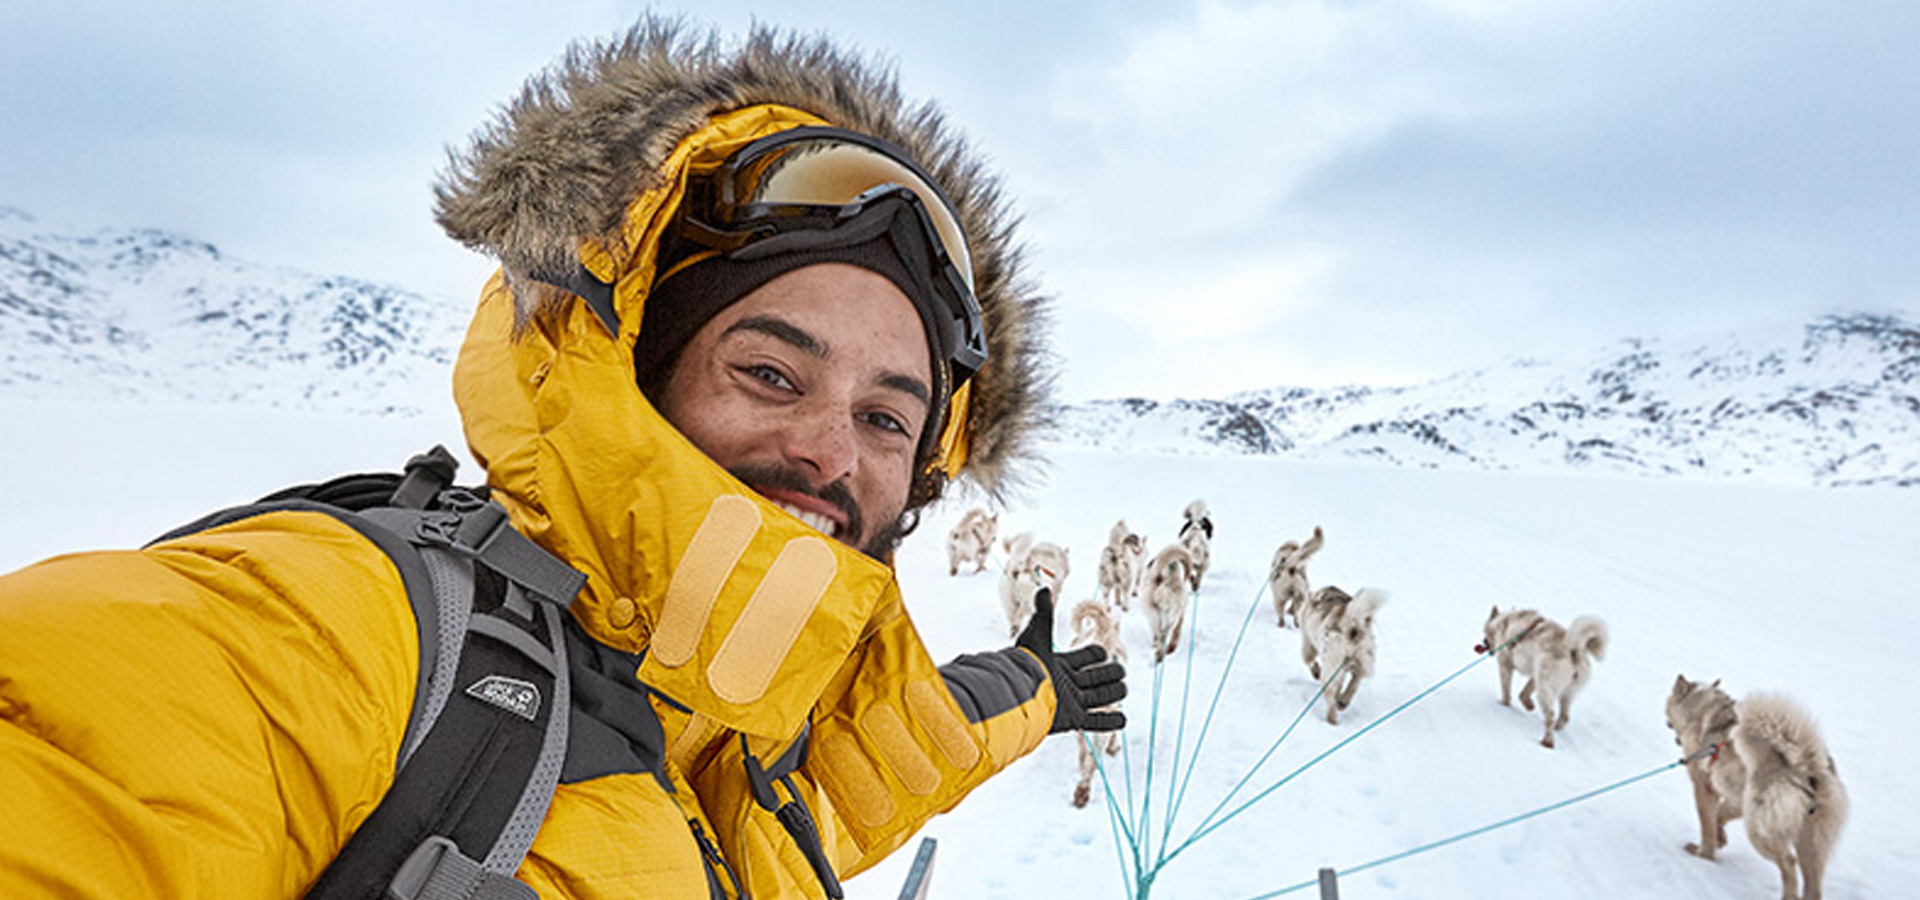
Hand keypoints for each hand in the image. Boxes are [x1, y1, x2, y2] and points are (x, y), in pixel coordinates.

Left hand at [1016, 587, 1126, 733]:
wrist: (1017, 696)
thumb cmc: (1025, 665)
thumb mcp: (1036, 636)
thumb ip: (1044, 614)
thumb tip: (1043, 587)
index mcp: (1059, 665)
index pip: (1084, 657)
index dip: (1093, 654)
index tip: (1100, 651)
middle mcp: (1066, 684)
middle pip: (1095, 678)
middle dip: (1109, 674)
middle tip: (1120, 671)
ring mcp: (1071, 703)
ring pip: (1099, 698)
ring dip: (1112, 693)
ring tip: (1123, 689)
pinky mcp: (1073, 720)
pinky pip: (1096, 722)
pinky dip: (1110, 722)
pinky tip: (1123, 720)